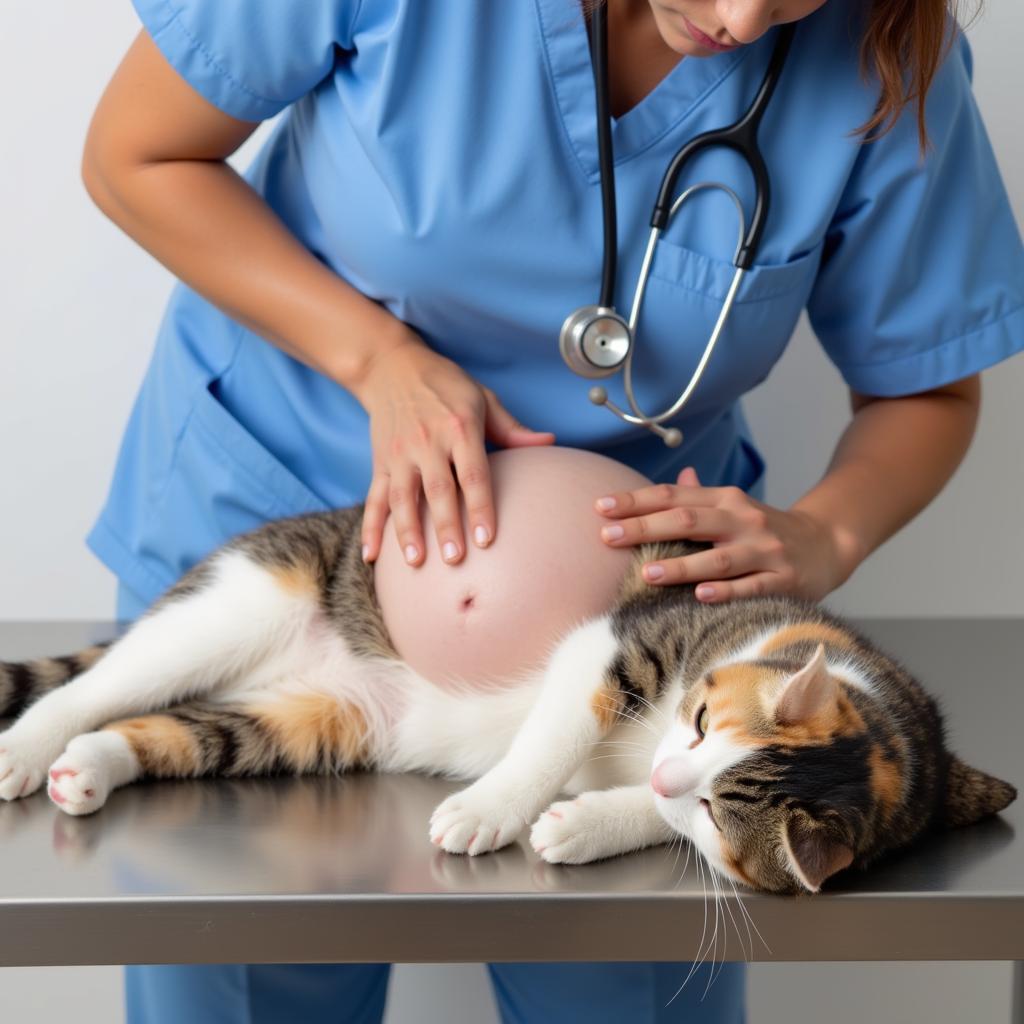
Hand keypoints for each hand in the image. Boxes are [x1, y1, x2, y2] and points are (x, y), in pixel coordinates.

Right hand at [353, 333, 555, 566]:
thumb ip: (513, 429)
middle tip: (455, 559)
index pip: (473, 474)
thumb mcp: (482, 398)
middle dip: (445, 526)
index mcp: (459, 428)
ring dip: (407, 531)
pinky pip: (373, 498)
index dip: (481, 507)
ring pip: (402, 497)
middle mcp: (427, 442)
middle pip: (438, 490)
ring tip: (416, 561)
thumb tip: (549, 442)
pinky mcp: (379, 461)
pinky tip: (372, 555)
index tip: (487, 538)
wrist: (392, 366)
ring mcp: (399, 454)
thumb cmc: (445, 385)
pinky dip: (371, 527)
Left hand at [593, 466, 858, 601]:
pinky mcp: (784, 579)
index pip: (674, 496)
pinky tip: (700, 595)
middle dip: (646, 528)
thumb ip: (700, 497)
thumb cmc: (764, 531)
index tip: (600, 507)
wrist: (828, 544)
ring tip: (648, 572)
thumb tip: (677, 475)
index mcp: (725, 500)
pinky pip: (751, 586)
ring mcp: (764, 550)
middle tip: (607, 536)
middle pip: (689, 521)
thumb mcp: (733, 508)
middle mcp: (742, 520)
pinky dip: (725, 590)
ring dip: (681, 565)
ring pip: (718, 557)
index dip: (636, 501)